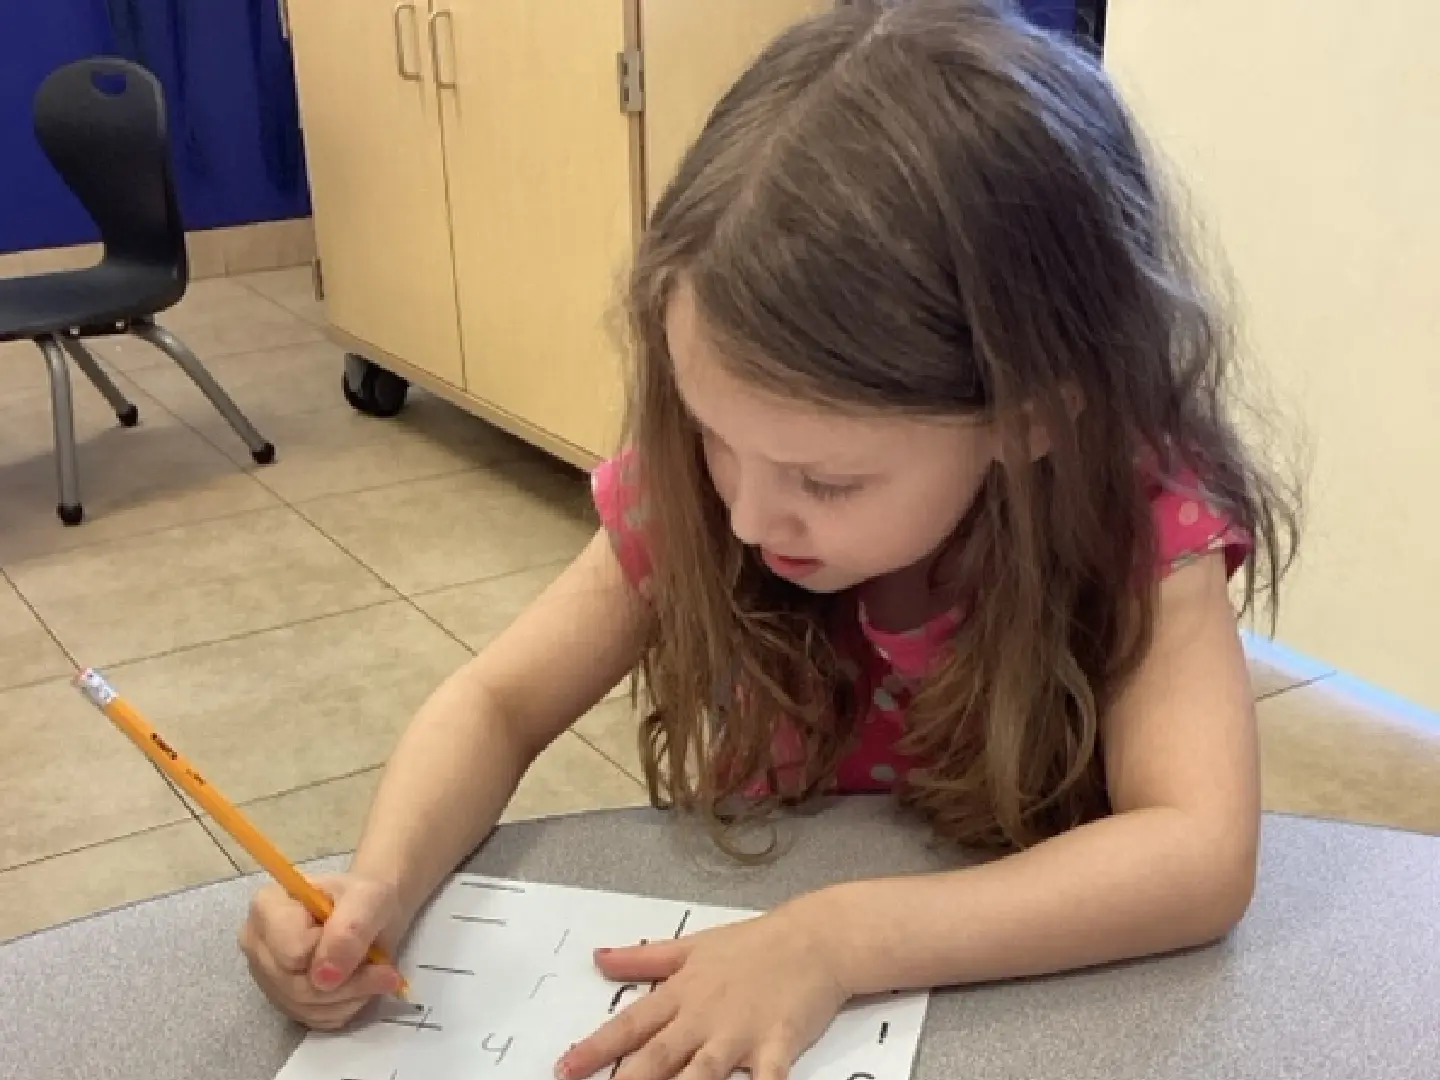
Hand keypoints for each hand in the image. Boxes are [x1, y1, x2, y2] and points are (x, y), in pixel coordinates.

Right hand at [238, 872, 407, 1029]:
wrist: (372, 909)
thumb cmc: (367, 896)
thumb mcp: (370, 898)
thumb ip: (349, 930)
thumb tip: (325, 978)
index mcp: (267, 907)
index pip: (292, 953)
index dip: (331, 952)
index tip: (357, 935)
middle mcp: (257, 944)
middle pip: (296, 987)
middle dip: (348, 983)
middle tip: (386, 970)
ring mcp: (267, 975)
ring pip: (304, 1008)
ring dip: (350, 998)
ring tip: (378, 975)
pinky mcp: (283, 999)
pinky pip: (312, 1020)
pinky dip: (344, 1008)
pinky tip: (359, 987)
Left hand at [557, 899, 850, 1079]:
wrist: (815, 938)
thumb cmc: (754, 944)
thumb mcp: (692, 946)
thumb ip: (643, 958)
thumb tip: (597, 958)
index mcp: (682, 993)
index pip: (631, 1024)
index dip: (595, 1048)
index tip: (564, 1067)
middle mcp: (703, 1017)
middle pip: (657, 1056)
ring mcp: (739, 1034)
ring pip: (701, 1074)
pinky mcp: (776, 1046)